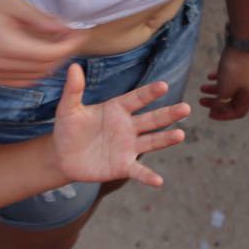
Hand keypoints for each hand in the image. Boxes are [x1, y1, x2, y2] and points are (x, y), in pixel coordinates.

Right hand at [0, 0, 83, 87]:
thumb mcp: (16, 5)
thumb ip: (41, 19)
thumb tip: (66, 29)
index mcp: (4, 45)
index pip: (46, 54)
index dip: (67, 46)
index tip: (80, 36)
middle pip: (43, 67)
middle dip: (62, 54)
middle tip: (73, 39)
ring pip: (34, 76)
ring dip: (51, 64)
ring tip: (60, 46)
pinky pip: (21, 81)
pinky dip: (36, 73)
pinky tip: (43, 59)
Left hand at [51, 67, 189, 186]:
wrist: (62, 156)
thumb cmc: (68, 129)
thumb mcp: (68, 109)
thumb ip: (73, 90)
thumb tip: (74, 66)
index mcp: (117, 109)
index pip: (137, 99)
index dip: (149, 93)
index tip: (163, 85)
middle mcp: (128, 126)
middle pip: (152, 119)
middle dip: (169, 114)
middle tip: (186, 108)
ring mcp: (128, 147)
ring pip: (152, 141)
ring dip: (166, 139)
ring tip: (180, 135)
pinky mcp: (123, 166)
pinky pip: (139, 171)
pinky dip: (148, 176)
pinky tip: (158, 181)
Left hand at [199, 48, 248, 120]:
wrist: (241, 43)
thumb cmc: (234, 69)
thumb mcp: (225, 89)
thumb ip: (220, 102)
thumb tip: (216, 107)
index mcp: (248, 96)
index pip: (237, 112)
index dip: (223, 116)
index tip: (209, 114)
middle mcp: (248, 88)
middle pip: (231, 101)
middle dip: (215, 103)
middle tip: (201, 101)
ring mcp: (244, 77)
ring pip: (228, 88)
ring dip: (214, 90)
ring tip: (201, 88)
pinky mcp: (239, 67)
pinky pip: (228, 77)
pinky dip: (218, 78)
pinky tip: (209, 75)